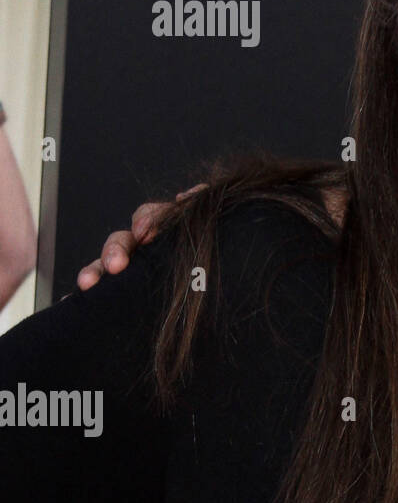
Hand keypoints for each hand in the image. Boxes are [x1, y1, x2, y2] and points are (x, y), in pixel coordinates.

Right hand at [75, 185, 204, 290]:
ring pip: (103, 266)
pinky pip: (98, 291)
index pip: (149, 216)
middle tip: (116, 265)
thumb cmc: (211, 268)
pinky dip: (86, 292)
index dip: (145, 221)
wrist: (217, 309)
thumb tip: (193, 193)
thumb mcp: (216, 236)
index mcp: (164, 233)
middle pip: (121, 240)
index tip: (145, 234)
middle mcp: (142, 250)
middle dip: (115, 250)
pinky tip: (74, 299)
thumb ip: (200, 214)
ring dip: (94, 271)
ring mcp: (130, 271)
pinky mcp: (119, 294)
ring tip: (88, 284)